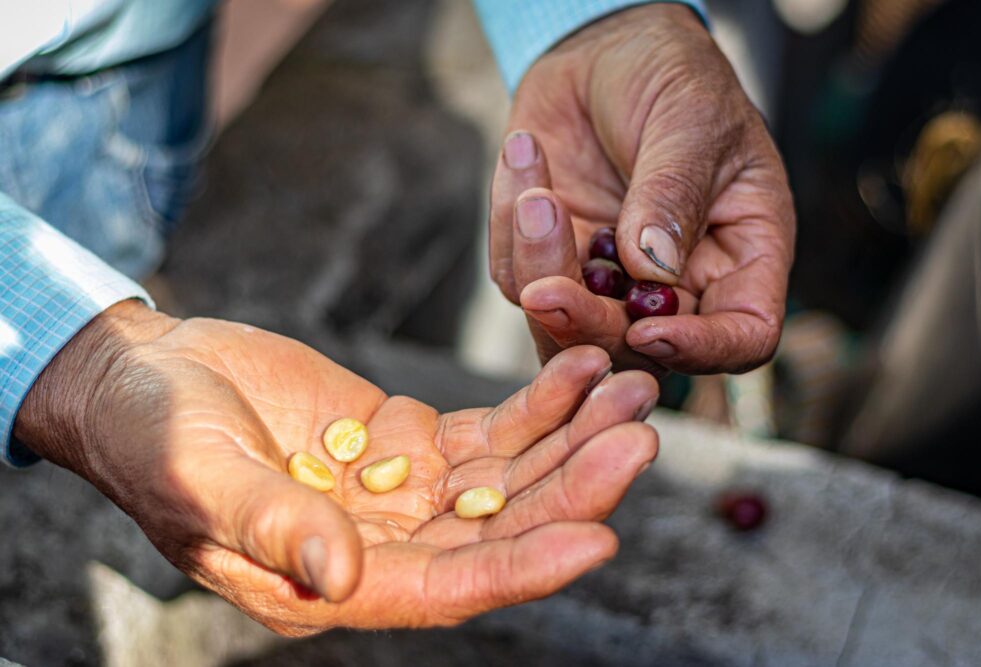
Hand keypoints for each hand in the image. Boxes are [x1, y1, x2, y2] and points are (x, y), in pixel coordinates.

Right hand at [15, 301, 658, 634]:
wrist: (145, 379)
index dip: (525, 566)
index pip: (451, 588)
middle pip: (502, 527)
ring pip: (509, 475)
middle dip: (573, 485)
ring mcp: (404, 490)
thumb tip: (341, 575)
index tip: (601, 535)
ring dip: (573, 436)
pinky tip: (581, 370)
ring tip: (630, 389)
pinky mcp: (409, 436)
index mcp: (335, 582)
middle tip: (639, 435)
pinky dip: (537, 403)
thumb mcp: (199, 481)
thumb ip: (272, 526)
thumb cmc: (152, 440)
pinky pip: (489, 430)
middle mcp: (385, 546)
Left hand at [489, 4, 794, 375]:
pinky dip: (510, 224)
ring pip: (565, 326)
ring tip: (535, 193)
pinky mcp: (554, 257)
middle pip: (639, 352)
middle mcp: (677, 282)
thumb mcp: (691, 119)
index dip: (700, 349)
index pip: (742, 335)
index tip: (648, 330)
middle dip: (588, 326)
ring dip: (539, 268)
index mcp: (740, 255)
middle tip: (548, 290)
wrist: (605, 49)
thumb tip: (652, 269)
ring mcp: (610, 277)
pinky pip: (516, 274)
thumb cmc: (672, 76)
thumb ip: (674, 193)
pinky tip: (526, 158)